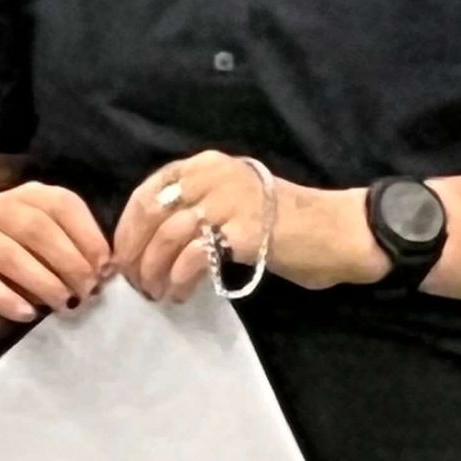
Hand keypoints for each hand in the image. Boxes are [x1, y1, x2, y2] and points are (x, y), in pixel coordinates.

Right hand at [0, 181, 112, 344]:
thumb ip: (78, 252)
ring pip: (10, 256)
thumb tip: (107, 270)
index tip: (105, 268)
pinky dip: (7, 299)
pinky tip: (28, 315)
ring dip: (43, 283)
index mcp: (29, 196)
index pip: (62, 204)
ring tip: (64, 305)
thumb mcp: (52, 251)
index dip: (88, 235)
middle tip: (87, 291)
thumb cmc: (23, 264)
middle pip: (37, 228)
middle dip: (69, 262)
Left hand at [113, 152, 387, 302]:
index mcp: (206, 165)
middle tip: (134, 282)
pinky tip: (179, 294)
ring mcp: (228, 200)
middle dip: (133, 253)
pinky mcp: (242, 231)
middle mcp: (213, 175)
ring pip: (166, 237)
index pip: (148, 192)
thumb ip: (195, 209)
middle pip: (150, 214)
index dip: (127, 228)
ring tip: (156, 293)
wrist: (338, 232)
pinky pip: (192, 258)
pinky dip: (178, 280)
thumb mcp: (232, 201)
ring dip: (153, 271)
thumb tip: (148, 241)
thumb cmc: (285, 223)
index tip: (122, 257)